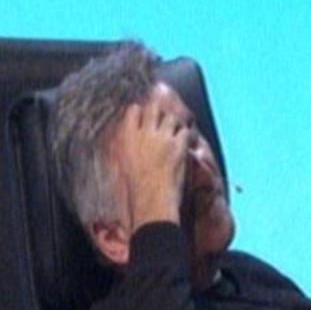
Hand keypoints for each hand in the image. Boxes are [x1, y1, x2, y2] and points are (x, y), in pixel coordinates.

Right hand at [110, 97, 190, 230]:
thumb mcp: (125, 164)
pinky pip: (184, 131)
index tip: (144, 114)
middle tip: (163, 120)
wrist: (152, 201)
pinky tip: (185, 143)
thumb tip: (137, 139)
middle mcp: (144, 134)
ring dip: (174, 123)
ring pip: (171, 117)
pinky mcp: (178, 145)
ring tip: (174, 132)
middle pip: (153, 108)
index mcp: (127, 138)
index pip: (133, 111)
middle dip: (159, 111)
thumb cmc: (136, 189)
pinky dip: (185, 136)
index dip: (141, 111)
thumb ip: (131, 146)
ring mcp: (162, 138)